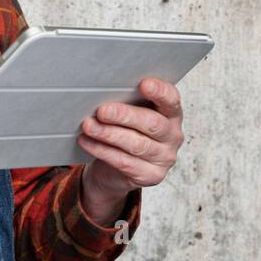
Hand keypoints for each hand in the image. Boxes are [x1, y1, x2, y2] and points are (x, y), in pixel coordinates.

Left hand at [77, 78, 184, 206]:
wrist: (116, 170)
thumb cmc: (124, 131)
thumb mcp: (128, 114)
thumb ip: (126, 102)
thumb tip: (102, 90)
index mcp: (171, 113)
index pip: (171, 99)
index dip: (159, 92)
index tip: (143, 84)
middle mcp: (173, 135)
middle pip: (152, 123)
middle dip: (124, 115)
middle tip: (102, 110)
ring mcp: (164, 158)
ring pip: (137, 144)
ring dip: (109, 134)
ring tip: (89, 126)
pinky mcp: (151, 176)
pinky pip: (124, 162)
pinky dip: (102, 150)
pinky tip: (87, 141)